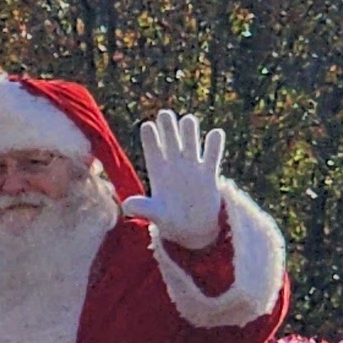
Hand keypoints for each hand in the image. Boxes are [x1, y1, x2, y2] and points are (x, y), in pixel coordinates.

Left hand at [122, 109, 226, 250]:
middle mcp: (174, 166)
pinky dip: (215, 145)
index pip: (152, 151)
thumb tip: (126, 206)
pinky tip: (216, 134)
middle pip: (170, 141)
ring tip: (188, 120)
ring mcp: (192, 167)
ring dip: (190, 132)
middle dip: (168, 127)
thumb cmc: (170, 221)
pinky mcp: (209, 174)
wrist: (193, 229)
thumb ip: (142, 208)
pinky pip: (212, 156)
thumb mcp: (155, 215)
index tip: (147, 126)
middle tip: (164, 114)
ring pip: (191, 143)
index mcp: (158, 172)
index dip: (150, 139)